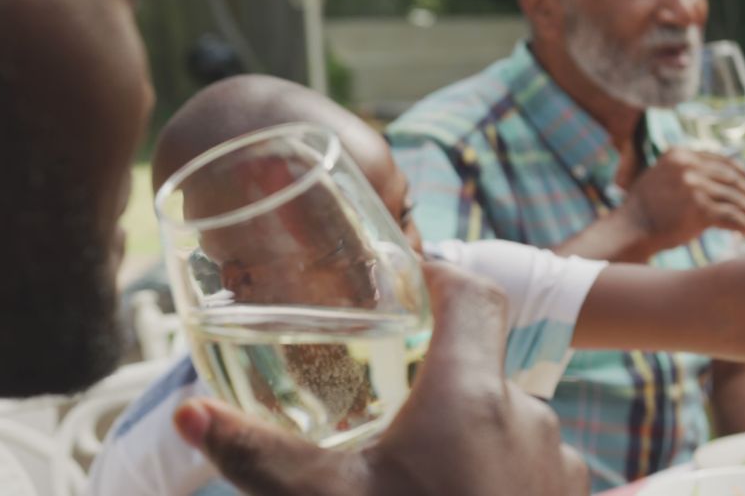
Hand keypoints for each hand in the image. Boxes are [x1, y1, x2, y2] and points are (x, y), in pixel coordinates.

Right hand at [173, 262, 588, 495]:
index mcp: (471, 397)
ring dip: (463, 428)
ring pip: (503, 417)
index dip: (440, 276)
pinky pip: (527, 462)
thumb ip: (258, 454)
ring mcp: (556, 464)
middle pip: (480, 363)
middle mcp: (528, 417)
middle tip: (383, 400)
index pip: (475, 296)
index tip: (404, 283)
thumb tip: (188, 413)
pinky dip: (491, 468)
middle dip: (433, 373)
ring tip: (414, 468)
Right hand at [618, 147, 744, 251]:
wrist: (629, 230)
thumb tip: (717, 176)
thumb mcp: (659, 176)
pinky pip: (733, 216)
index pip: (723, 161)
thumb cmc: (644, 209)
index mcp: (680, 155)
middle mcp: (688, 166)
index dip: (741, 176)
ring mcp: (695, 187)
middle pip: (733, 179)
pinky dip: (743, 225)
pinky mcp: (701, 209)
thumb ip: (684, 171)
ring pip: (736, 198)